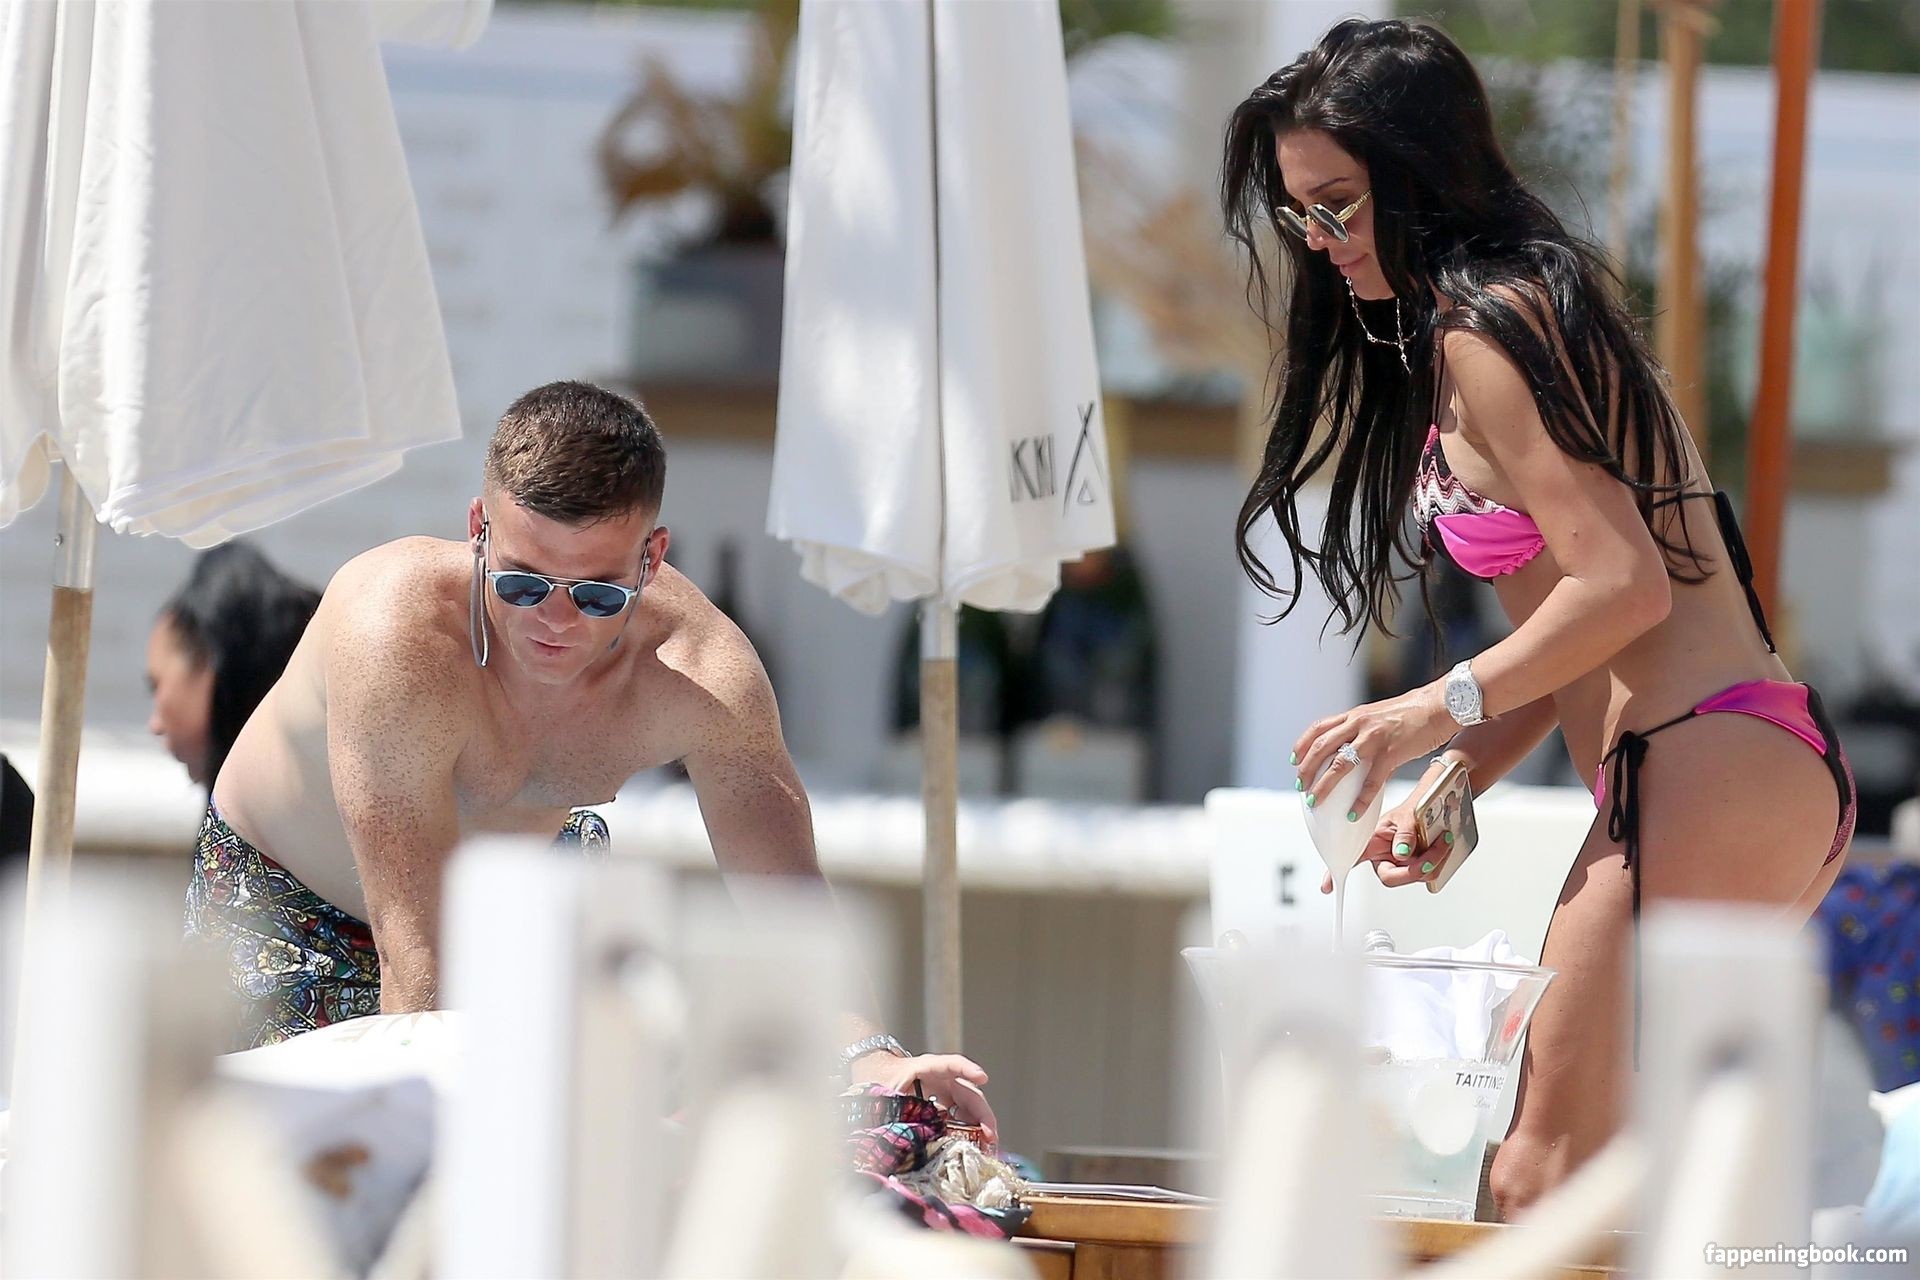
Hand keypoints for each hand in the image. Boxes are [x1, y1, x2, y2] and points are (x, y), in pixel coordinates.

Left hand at [851, 1050, 998, 1145]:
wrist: (876, 1074)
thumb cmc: (880, 1079)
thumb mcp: (885, 1092)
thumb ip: (896, 1108)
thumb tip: (908, 1135)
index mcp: (927, 1068)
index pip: (951, 1064)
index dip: (967, 1070)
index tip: (982, 1077)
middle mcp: (942, 1078)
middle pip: (969, 1092)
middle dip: (983, 1114)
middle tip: (991, 1135)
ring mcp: (946, 1090)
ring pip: (970, 1106)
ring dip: (981, 1125)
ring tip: (989, 1146)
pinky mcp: (946, 1103)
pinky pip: (962, 1115)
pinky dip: (970, 1129)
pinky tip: (976, 1145)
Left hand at [1293, 683, 1452, 821]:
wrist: (1439, 705)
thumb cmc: (1412, 713)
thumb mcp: (1378, 715)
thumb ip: (1361, 728)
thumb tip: (1350, 745)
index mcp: (1355, 716)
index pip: (1318, 728)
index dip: (1302, 745)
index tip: (1294, 760)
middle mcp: (1359, 724)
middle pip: (1322, 747)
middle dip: (1306, 769)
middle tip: (1301, 787)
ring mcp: (1374, 738)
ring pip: (1340, 764)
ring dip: (1324, 785)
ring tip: (1315, 801)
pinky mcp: (1391, 753)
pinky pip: (1372, 781)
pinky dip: (1360, 800)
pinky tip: (1353, 813)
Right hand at [1315, 759, 1455, 891]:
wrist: (1440, 804)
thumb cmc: (1417, 805)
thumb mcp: (1408, 816)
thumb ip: (1405, 834)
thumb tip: (1402, 853)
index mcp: (1373, 843)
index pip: (1351, 859)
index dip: (1336, 875)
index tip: (1326, 887)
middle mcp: (1385, 856)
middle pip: (1393, 877)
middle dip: (1415, 869)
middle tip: (1432, 855)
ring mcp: (1403, 863)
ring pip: (1416, 876)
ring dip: (1434, 861)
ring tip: (1444, 841)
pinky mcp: (1419, 866)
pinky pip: (1429, 873)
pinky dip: (1440, 860)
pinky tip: (1444, 846)